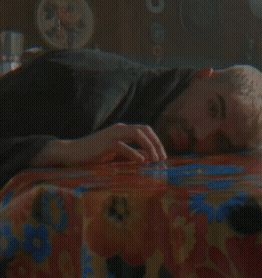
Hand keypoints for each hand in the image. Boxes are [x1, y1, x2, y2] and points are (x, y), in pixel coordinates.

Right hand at [32, 123, 166, 166]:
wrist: (70, 153)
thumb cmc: (94, 154)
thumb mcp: (116, 153)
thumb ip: (132, 153)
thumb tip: (148, 158)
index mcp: (123, 129)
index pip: (146, 130)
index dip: (156, 141)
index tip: (162, 155)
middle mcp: (120, 128)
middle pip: (145, 130)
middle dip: (156, 143)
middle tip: (162, 158)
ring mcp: (112, 134)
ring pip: (137, 134)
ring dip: (149, 146)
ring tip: (155, 160)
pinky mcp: (105, 143)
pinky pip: (123, 146)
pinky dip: (134, 153)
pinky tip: (141, 161)